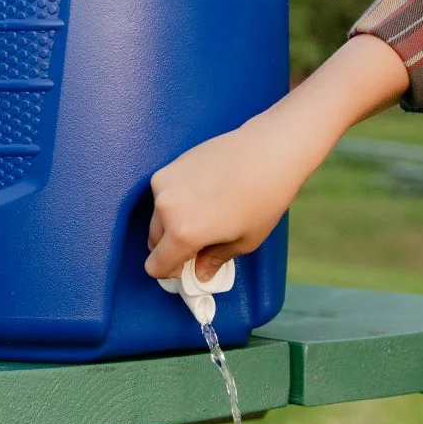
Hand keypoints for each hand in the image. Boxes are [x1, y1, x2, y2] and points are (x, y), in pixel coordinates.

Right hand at [144, 33, 411, 281]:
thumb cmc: (264, 197)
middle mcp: (166, 208)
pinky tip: (204, 194)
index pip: (156, 266)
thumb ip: (215, 260)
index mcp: (183, 233)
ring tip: (206, 214)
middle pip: (153, 241)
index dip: (171, 272)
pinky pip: (164, 194)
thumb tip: (201, 273)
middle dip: (172, 247)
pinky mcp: (170, 166)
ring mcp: (165, 184)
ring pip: (157, 216)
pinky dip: (176, 201)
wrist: (269, 150)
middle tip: (200, 244)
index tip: (186, 268)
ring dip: (172, 223)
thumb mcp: (244, 241)